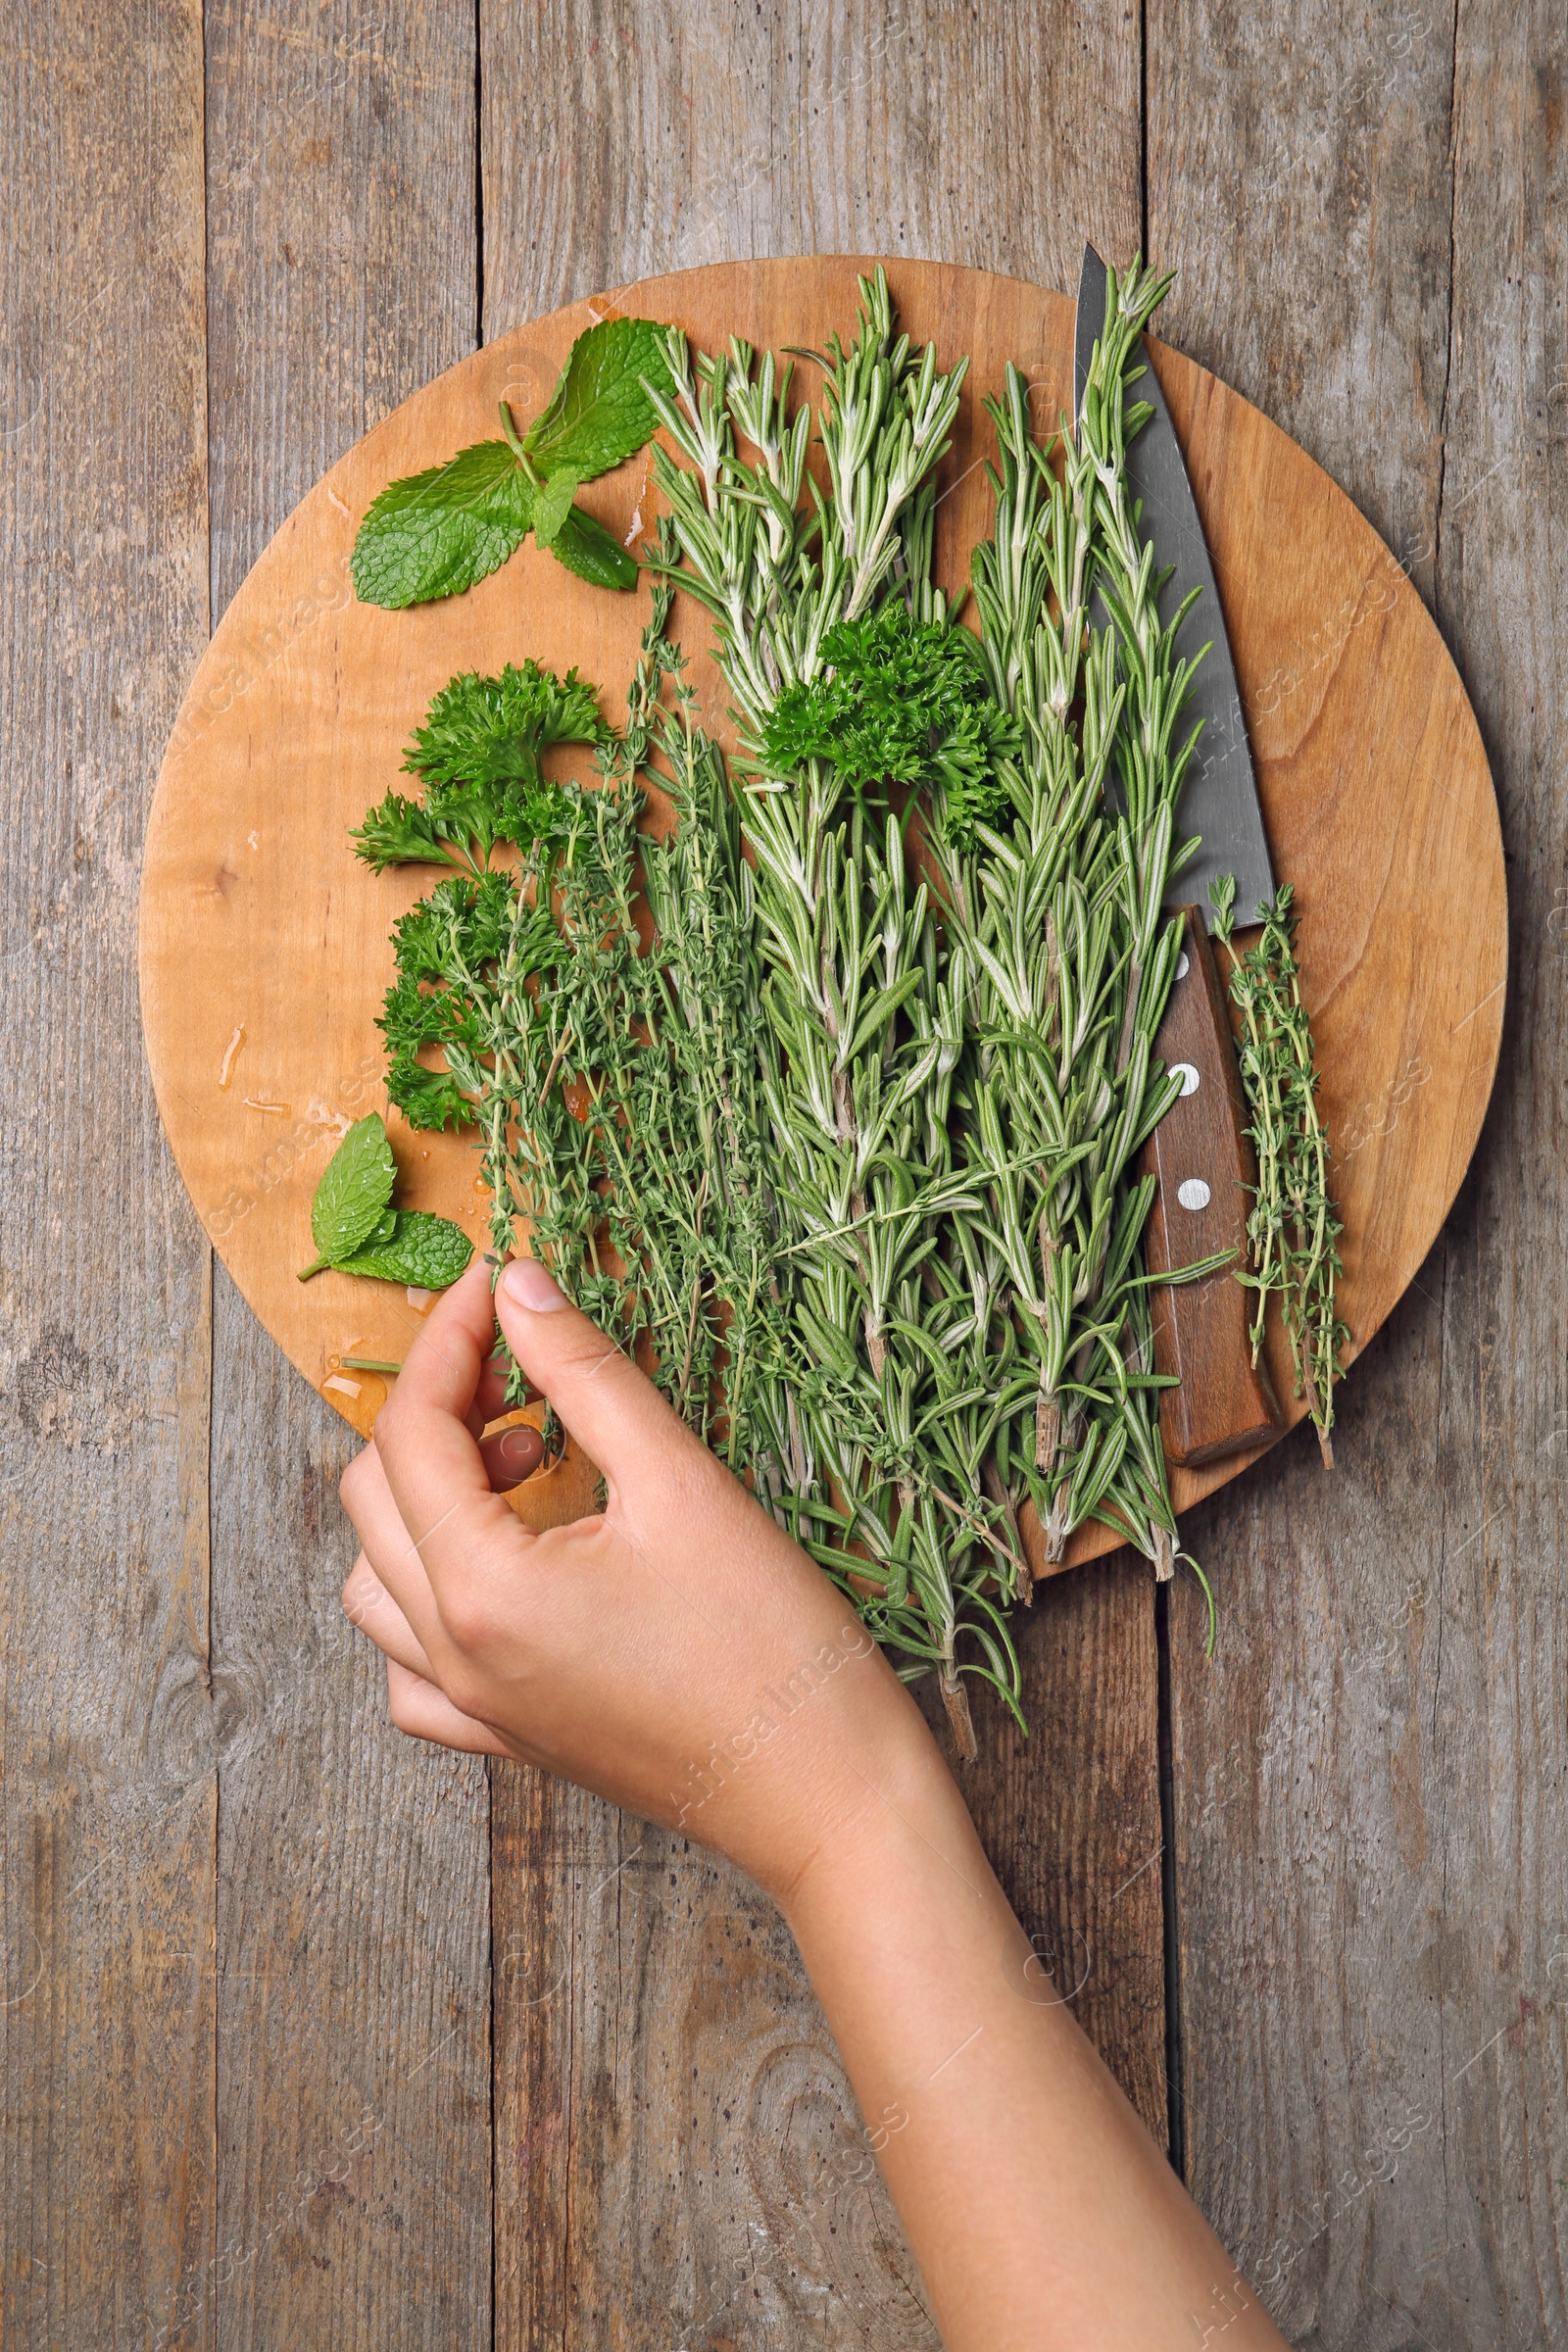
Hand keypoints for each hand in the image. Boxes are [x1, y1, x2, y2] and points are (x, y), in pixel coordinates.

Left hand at [339, 1254, 936, 1899]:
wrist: (828, 1796)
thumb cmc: (771, 1644)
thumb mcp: (680, 1482)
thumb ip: (586, 1373)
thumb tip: (520, 1283)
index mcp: (482, 1590)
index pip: (412, 1432)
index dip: (448, 1340)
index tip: (494, 1281)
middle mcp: (452, 1655)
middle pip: (376, 1495)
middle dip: (436, 1408)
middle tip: (523, 1365)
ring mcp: (472, 1707)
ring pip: (376, 1576)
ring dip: (426, 1497)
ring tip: (528, 1462)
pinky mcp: (505, 1740)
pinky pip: (409, 1663)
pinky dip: (426, 1594)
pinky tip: (506, 1562)